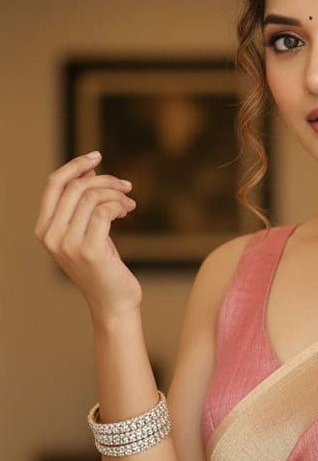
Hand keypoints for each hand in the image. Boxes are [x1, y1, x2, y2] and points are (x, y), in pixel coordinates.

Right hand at [35, 151, 141, 319]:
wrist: (114, 304)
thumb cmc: (104, 269)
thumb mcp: (87, 233)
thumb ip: (82, 206)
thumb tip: (90, 170)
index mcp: (44, 230)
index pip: (53, 184)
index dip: (75, 165)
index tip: (96, 155)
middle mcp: (51, 236)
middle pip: (76, 187)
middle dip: (105, 180)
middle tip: (127, 187)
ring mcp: (68, 244)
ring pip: (92, 196)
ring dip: (116, 193)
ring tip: (130, 202)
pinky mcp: (90, 250)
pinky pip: (104, 210)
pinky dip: (119, 204)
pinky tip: (128, 210)